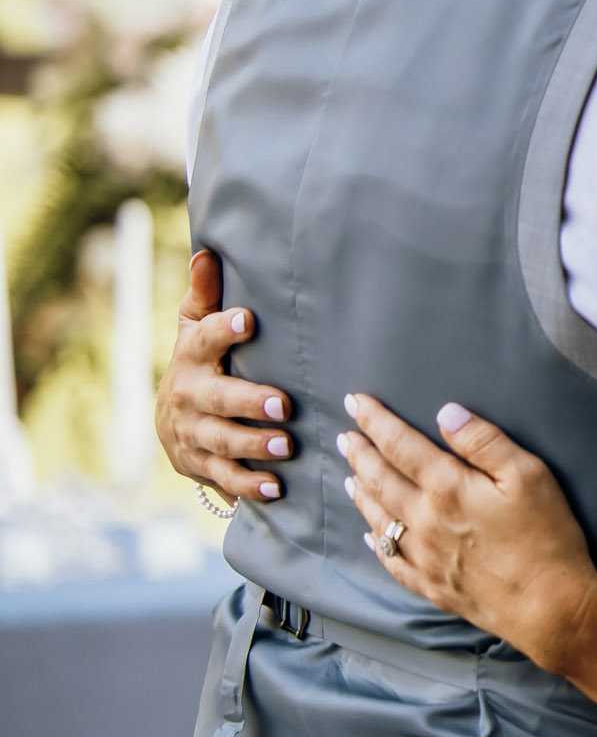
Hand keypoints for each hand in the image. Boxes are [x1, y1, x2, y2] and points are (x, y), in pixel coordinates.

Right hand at [156, 251, 292, 505]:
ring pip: (221, 441)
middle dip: (247, 401)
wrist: (171, 421)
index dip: (224, 329)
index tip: (249, 319)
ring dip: (253, 445)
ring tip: (286, 445)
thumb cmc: (200, 361)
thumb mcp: (196, 328)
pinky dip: (249, 484)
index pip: (204, 338)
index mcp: (192, 356)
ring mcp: (192, 434)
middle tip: (282, 403)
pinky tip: (276, 486)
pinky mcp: (199, 465)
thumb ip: (205, 295)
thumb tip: (208, 250)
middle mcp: (188, 396)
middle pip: (216, 399)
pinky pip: (223, 477)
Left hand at [338, 393, 596, 674]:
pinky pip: (391, 561)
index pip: (401, 445)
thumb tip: (446, 413)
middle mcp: (424, 520)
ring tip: (350, 476)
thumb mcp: (529, 475)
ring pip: (379, 518)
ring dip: (361, 493)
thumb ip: (485, 442)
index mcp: (447, 488)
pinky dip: (375, 544)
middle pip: (381, 480)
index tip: (356, 402)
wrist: (548, 606)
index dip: (376, 421)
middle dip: (360, 454)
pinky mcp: (429, 585)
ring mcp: (422, 556)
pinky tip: (370, 536)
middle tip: (344, 436)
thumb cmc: (546, 536)